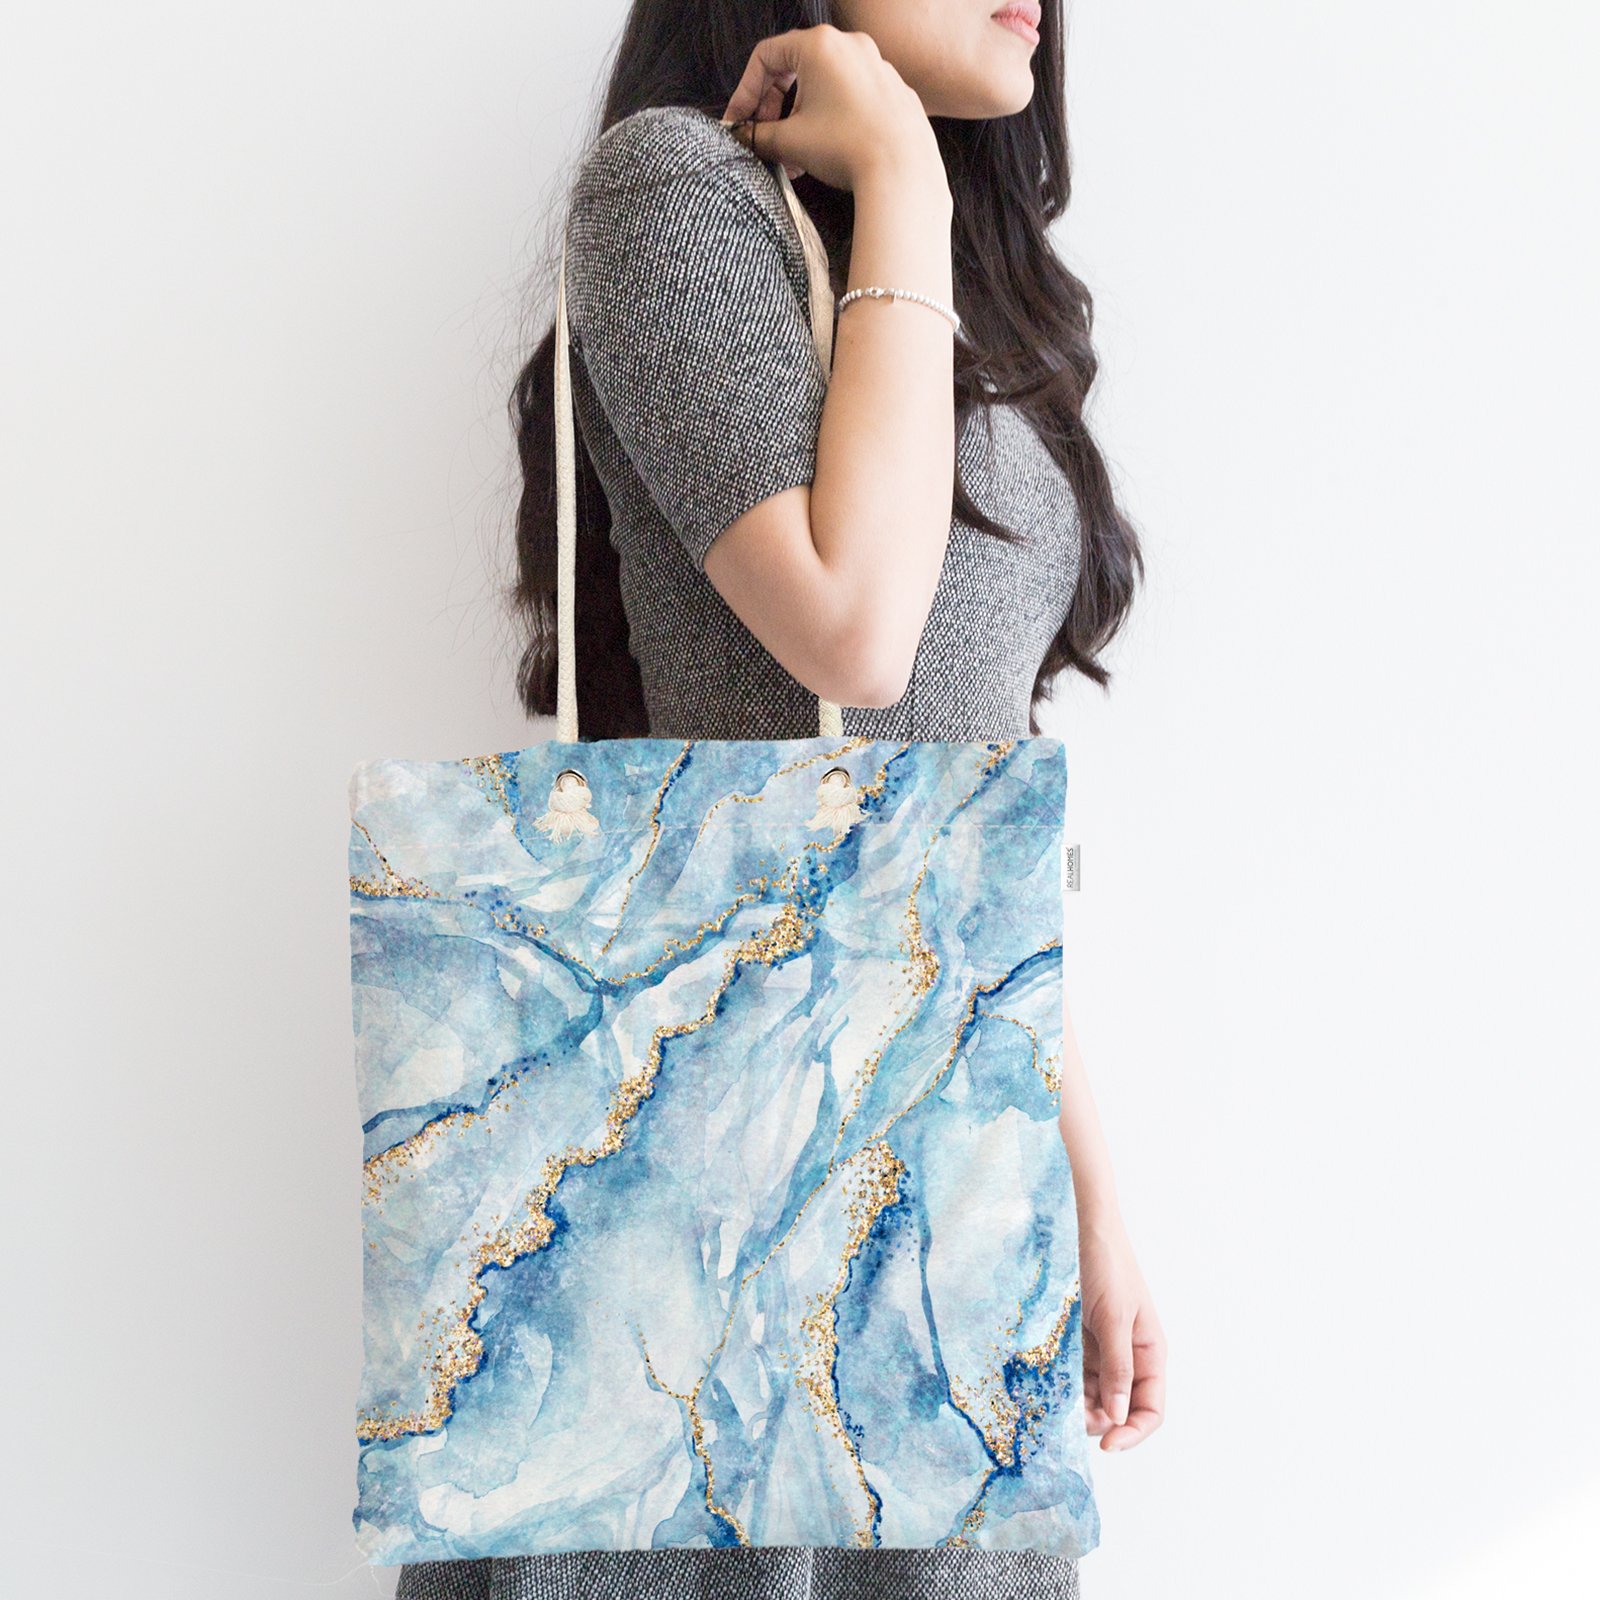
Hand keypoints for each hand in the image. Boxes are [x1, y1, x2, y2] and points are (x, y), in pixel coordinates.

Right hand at [719, 23, 946, 196]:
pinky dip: (832, 120)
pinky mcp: (894, 91)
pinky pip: (852, 99)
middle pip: (796, 68)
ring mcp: (876, 66)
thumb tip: (745, 137)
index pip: (766, 56)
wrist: (902, 172)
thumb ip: (759, 136)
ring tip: (796, 154)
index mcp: (819, 46)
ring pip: (825, 86)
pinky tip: (827, 152)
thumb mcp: (791, 142)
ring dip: (802, 117)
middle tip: (766, 137)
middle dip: (775, 106)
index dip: (745, 91)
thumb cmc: (847, 148)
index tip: (739, 121)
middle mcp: (850, 46)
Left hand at [1078, 1213, 1166, 1449]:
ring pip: (1096, 1395)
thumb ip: (1118, 1367)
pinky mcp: (1082, 1340)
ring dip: (1079, 1405)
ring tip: (1056, 1404)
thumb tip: (1117, 1417)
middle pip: (1121, 1408)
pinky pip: (1077, 1374)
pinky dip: (1066, 1384)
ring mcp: (1105, 1349)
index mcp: (1150, 1353)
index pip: (1151, 1409)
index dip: (1133, 1432)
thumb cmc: (1107, 1266)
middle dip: (1099, 1421)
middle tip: (1070, 1420)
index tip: (1106, 1445)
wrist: (1083, 1229)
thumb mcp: (1113, 1318)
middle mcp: (1130, 1356)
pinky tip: (1049, 1385)